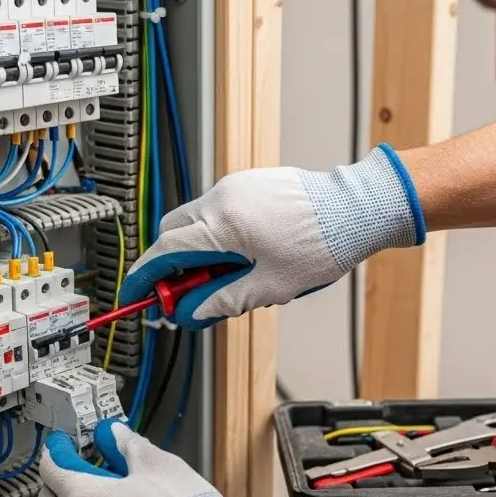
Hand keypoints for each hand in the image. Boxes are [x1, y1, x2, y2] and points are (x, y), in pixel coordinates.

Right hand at [119, 144, 423, 329]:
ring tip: (228, 278)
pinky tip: (244, 256)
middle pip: (173, 232)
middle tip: (186, 295)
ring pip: (196, 220)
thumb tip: (194, 312)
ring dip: (198, 250)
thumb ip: (224, 300)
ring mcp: (236, 187)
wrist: (357, 209)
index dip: (146, 277)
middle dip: (172, 265)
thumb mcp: (270, 287)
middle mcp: (222, 199)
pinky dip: (217, 234)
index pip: (164, 251)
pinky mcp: (250, 184)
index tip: (138, 293)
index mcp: (222, 225)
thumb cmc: (323, 243)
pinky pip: (218, 210)